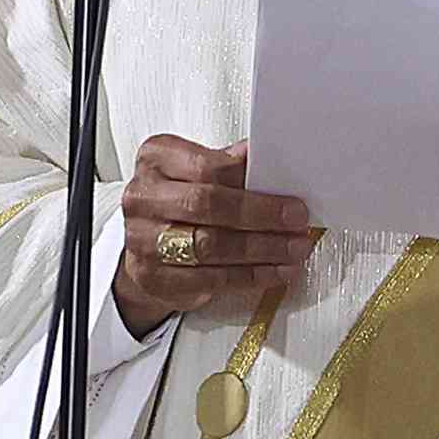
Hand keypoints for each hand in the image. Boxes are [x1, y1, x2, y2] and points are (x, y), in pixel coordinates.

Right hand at [115, 135, 314, 338]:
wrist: (146, 244)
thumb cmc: (176, 201)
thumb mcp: (197, 172)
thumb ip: (231, 166)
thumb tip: (273, 163)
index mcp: (157, 159)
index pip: (208, 165)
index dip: (252, 181)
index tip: (287, 194)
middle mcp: (144, 197)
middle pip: (207, 204)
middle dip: (260, 215)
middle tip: (295, 221)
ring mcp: (143, 239)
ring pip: (210, 245)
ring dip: (261, 249)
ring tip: (292, 249)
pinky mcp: (154, 277)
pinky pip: (209, 279)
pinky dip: (249, 277)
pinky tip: (272, 271)